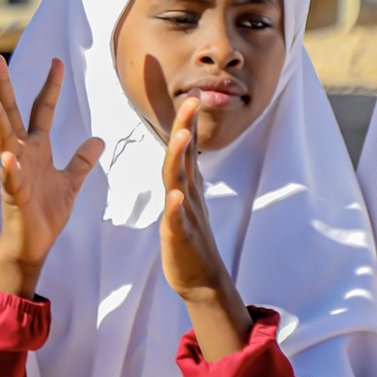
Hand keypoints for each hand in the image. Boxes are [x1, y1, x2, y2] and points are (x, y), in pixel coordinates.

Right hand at [0, 55, 103, 298]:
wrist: (32, 245)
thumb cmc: (45, 214)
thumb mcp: (71, 183)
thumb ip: (81, 161)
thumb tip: (99, 140)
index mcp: (37, 148)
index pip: (43, 109)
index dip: (50, 86)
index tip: (57, 61)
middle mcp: (23, 153)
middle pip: (13, 113)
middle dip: (4, 85)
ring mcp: (15, 172)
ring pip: (3, 138)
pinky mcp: (14, 194)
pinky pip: (10, 177)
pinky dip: (10, 166)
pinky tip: (7, 155)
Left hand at [161, 96, 252, 358]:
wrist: (201, 280)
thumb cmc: (190, 239)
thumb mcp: (185, 200)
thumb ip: (184, 174)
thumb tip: (185, 147)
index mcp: (187, 187)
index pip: (187, 150)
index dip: (188, 123)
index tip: (192, 95)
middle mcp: (188, 196)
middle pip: (184, 157)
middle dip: (186, 128)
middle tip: (192, 100)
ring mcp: (187, 216)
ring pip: (181, 183)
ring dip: (181, 158)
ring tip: (183, 135)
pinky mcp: (181, 238)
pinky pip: (178, 221)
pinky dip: (177, 207)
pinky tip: (176, 196)